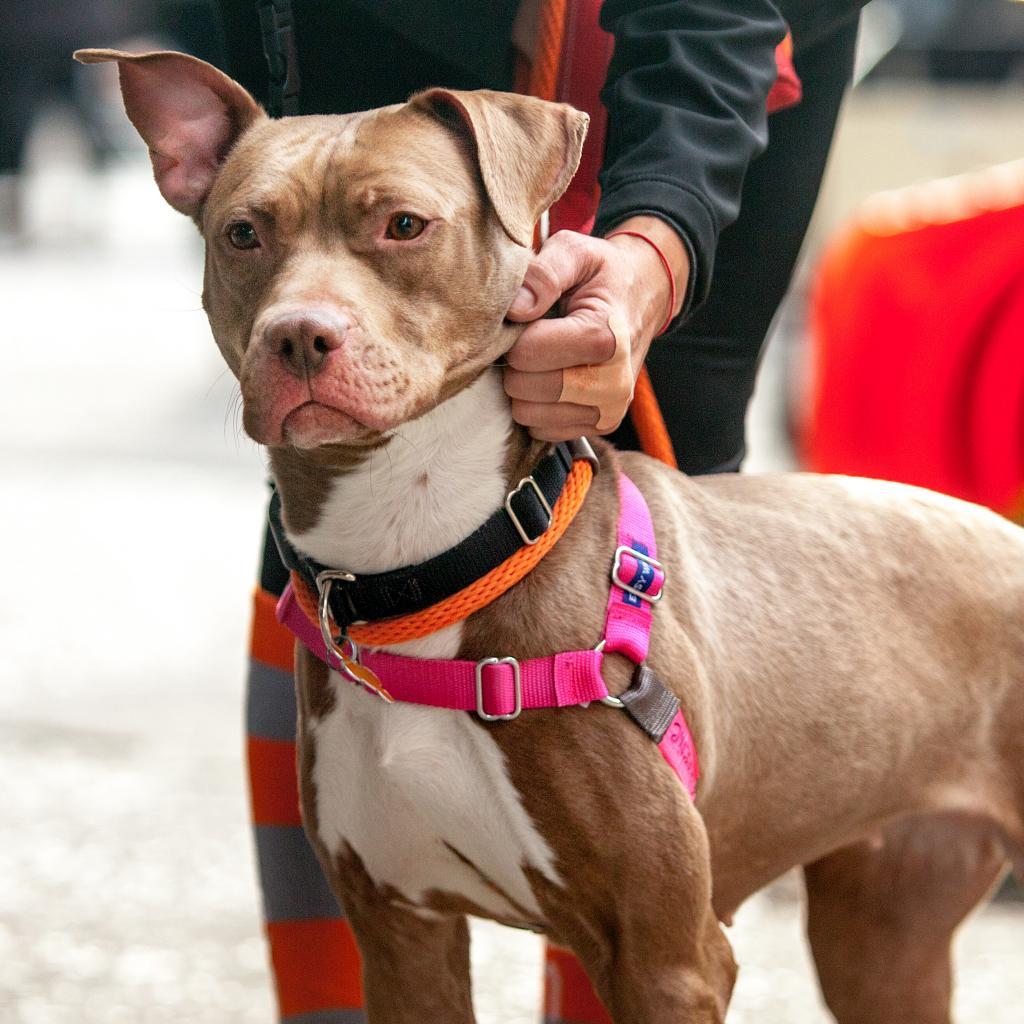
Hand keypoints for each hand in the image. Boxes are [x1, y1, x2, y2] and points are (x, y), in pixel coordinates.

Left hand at [503, 215, 688, 441]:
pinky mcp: (600, 426)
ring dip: (524, 388)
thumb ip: (544, 272)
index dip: (515, 335)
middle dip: (517, 363)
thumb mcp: (576, 253)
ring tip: (543, 358)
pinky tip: (552, 378)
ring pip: (529, 414)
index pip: (528, 354)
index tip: (528, 319)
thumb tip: (516, 308)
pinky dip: (537, 406)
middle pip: (525, 389)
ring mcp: (608, 410)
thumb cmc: (602, 276)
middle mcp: (613, 383)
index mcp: (606, 338)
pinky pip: (542, 429)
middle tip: (533, 338)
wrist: (643, 298)